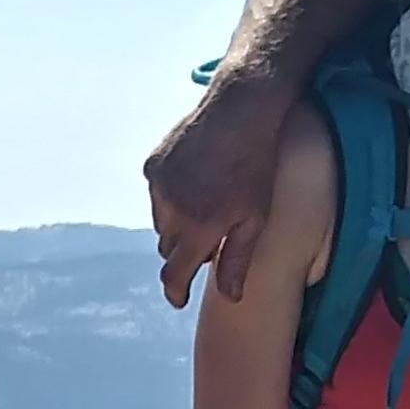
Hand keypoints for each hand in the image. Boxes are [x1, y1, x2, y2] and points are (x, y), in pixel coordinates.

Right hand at [145, 85, 278, 311]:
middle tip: (209, 234)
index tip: (179, 299)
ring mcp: (160, 185)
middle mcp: (174, 209)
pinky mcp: (153, 165)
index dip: (176, 291)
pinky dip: (170, 196)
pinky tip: (194, 179)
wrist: (241, 109)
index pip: (175, 273)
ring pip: (160, 222)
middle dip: (184, 249)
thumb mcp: (256, 216)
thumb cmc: (257, 165)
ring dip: (177, 223)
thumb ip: (238, 258)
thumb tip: (232, 297)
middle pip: (169, 248)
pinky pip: (156, 194)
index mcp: (201, 226)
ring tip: (205, 202)